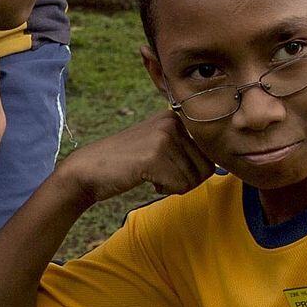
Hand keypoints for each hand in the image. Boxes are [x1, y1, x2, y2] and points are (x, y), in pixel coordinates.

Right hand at [61, 111, 214, 203]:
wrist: (88, 169)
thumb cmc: (125, 163)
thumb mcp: (158, 144)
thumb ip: (185, 149)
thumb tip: (219, 166)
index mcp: (175, 116)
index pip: (207, 153)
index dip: (192, 170)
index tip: (169, 168)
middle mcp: (172, 122)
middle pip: (206, 167)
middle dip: (186, 180)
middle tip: (160, 175)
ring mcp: (164, 137)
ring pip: (193, 178)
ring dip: (175, 186)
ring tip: (151, 175)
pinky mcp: (155, 156)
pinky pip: (180, 185)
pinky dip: (166, 190)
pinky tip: (147, 180)